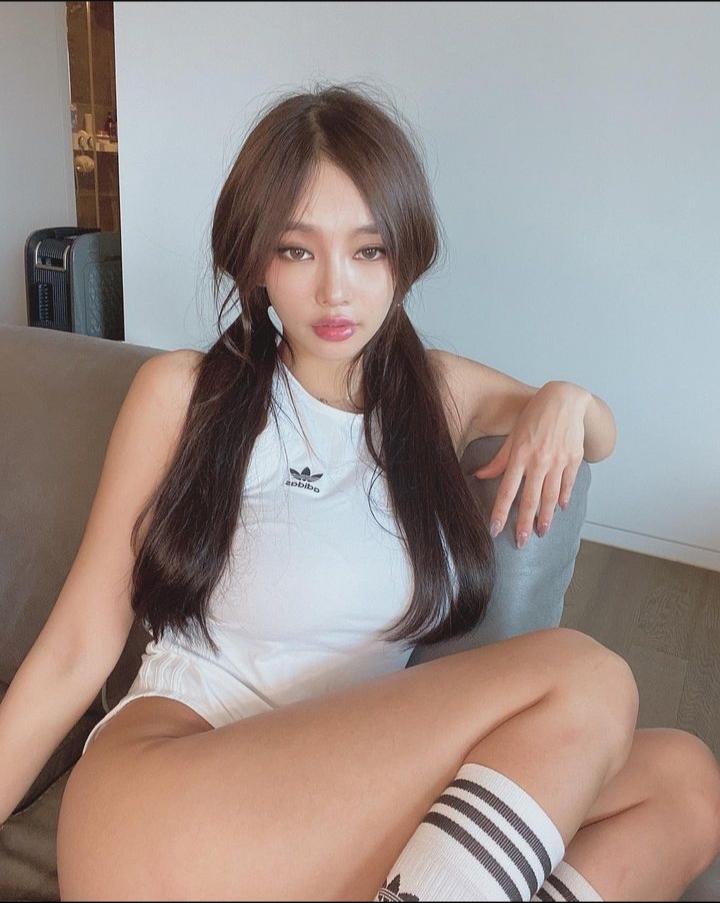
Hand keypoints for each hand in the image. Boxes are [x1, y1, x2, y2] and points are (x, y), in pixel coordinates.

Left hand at [473, 381, 589, 547]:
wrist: (566, 399)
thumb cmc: (535, 416)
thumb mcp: (514, 436)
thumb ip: (499, 459)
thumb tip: (479, 476)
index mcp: (520, 455)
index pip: (507, 490)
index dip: (500, 512)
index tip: (495, 530)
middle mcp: (539, 460)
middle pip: (530, 499)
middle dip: (524, 524)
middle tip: (521, 543)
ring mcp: (559, 461)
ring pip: (551, 496)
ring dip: (546, 517)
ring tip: (541, 532)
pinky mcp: (574, 459)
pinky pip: (568, 484)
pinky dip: (564, 497)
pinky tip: (560, 509)